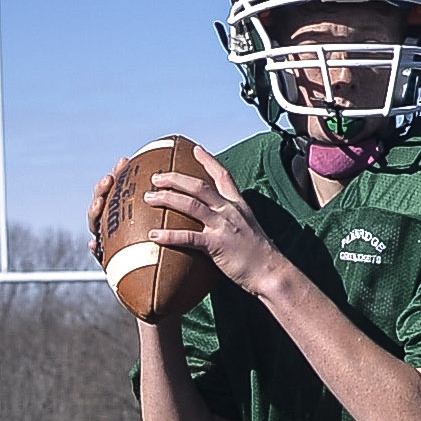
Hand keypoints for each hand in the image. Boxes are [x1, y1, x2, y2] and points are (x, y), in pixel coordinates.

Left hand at [146, 149, 288, 294]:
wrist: (271, 271)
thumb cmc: (259, 254)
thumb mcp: (248, 227)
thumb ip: (233, 219)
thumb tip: (218, 219)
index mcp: (237, 205)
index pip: (222, 175)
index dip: (208, 160)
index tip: (195, 149)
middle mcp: (229, 210)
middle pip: (199, 186)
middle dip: (175, 178)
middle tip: (156, 177)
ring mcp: (223, 226)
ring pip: (190, 205)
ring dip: (167, 199)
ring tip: (149, 197)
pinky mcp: (217, 244)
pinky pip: (188, 237)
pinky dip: (169, 235)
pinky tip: (154, 235)